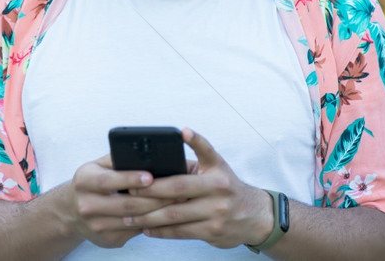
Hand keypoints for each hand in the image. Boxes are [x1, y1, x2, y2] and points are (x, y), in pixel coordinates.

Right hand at [64, 154, 175, 247]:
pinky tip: (165, 214)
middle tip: (177, 190)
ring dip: (158, 211)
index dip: (130, 179)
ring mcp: (97, 226)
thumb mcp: (97, 166)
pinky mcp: (107, 239)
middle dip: (155, 198)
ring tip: (177, 202)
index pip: (108, 180)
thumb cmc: (92, 182)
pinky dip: (152, 222)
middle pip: (126, 204)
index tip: (150, 176)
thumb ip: (117, 159)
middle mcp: (87, 205)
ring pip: (134, 220)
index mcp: (84, 181)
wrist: (72, 211)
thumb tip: (147, 153)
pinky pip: (135, 231)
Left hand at [127, 128, 272, 248]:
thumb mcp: (217, 165)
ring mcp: (216, 214)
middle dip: (149, 192)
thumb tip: (162, 152)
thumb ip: (194, 157)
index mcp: (216, 173)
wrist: (255, 216)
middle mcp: (217, 192)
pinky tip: (146, 229)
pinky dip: (161, 231)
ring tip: (129, 216)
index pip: (192, 164)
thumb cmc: (228, 186)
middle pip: (177, 191)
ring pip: (175, 216)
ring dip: (149, 217)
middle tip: (129, 192)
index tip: (153, 160)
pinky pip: (180, 233)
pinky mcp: (212, 233)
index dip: (177, 158)